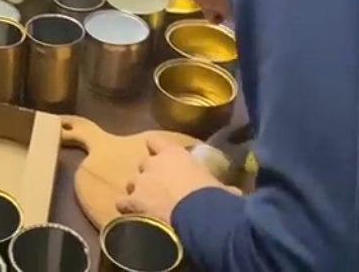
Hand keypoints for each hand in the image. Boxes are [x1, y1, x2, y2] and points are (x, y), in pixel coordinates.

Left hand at [116, 136, 239, 223]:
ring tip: (147, 205)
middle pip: (144, 164)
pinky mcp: (133, 201)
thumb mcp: (221, 187)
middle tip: (160, 188)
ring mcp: (140, 182)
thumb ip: (221, 186)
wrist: (198, 215)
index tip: (161, 158)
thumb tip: (234, 194)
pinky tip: (134, 217)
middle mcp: (153, 163)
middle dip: (149, 174)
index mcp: (174, 154)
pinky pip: (123, 203)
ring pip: (132, 183)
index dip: (157, 149)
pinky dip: (128, 209)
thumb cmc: (214, 196)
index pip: (155, 141)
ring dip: (139, 191)